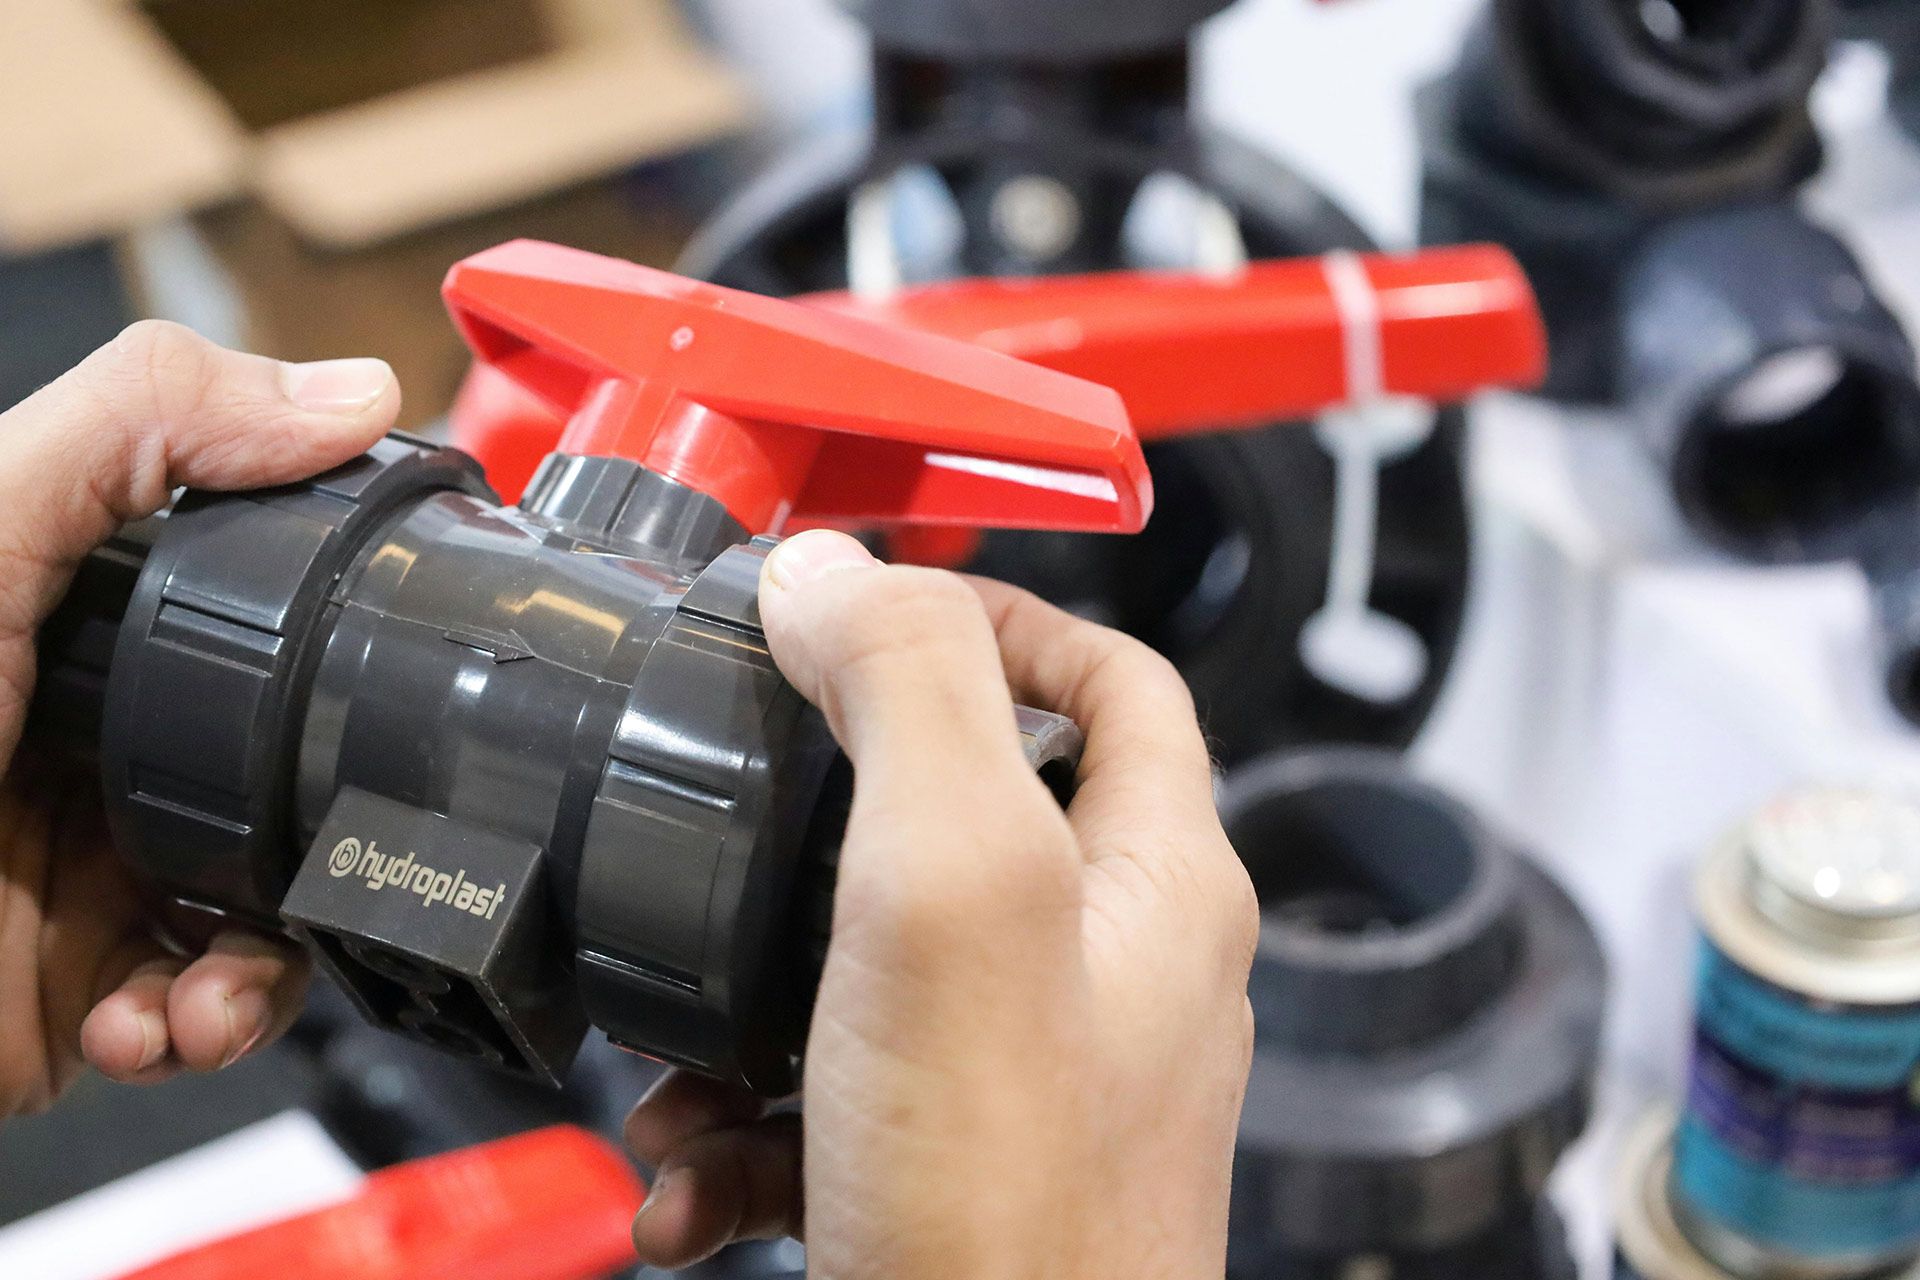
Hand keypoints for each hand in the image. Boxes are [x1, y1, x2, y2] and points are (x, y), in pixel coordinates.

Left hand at [0, 322, 400, 1116]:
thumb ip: (144, 428)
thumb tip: (350, 394)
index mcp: (77, 640)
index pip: (258, 627)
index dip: (336, 649)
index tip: (393, 668)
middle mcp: (90, 757)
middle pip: (284, 782)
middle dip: (323, 839)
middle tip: (319, 857)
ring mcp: (87, 880)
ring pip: (268, 915)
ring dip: (270, 966)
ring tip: (215, 987)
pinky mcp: (73, 992)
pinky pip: (202, 1015)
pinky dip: (203, 1029)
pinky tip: (150, 1018)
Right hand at [625, 530, 1258, 1277]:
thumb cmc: (1015, 1200)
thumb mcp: (953, 889)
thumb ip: (905, 701)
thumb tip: (832, 574)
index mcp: (1156, 882)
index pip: (1119, 681)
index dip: (1006, 618)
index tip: (881, 612)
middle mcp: (1116, 974)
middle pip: (976, 815)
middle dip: (824, 815)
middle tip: (733, 816)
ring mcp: (1041, 1081)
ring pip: (875, 967)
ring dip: (752, 997)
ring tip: (681, 1056)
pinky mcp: (961, 1174)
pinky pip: (840, 1102)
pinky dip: (751, 1124)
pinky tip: (694, 1179)